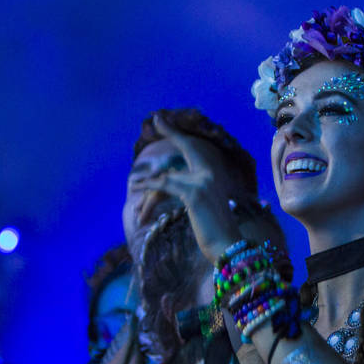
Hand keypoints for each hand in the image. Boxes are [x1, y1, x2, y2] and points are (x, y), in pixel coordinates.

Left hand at [140, 114, 243, 261]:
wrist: (228, 247)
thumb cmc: (217, 232)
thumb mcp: (202, 207)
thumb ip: (190, 192)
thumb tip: (166, 183)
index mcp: (214, 175)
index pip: (194, 149)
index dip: (179, 134)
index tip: (166, 120)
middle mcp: (211, 173)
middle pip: (186, 147)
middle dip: (171, 132)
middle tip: (156, 117)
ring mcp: (204, 181)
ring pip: (167, 177)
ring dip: (148, 185)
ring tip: (134, 186)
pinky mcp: (194, 194)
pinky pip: (165, 187)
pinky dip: (149, 190)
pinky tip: (137, 190)